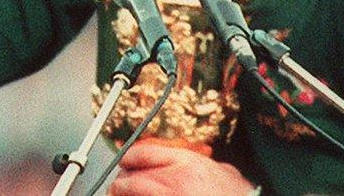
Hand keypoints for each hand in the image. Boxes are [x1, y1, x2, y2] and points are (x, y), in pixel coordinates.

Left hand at [108, 144, 254, 195]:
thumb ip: (203, 164)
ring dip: (121, 191)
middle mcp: (175, 178)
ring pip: (128, 189)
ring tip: (119, 192)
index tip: (125, 161)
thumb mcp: (224, 172)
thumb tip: (194, 163)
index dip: (129, 157)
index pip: (144, 152)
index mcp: (188, 162)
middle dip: (122, 179)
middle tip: (119, 185)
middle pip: (131, 172)